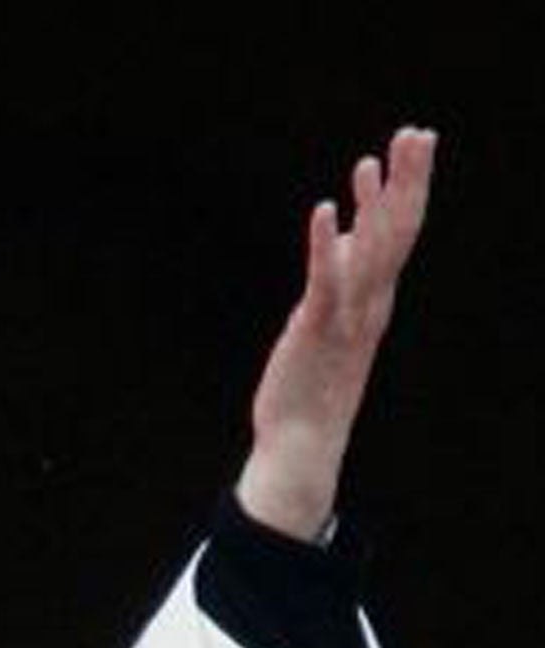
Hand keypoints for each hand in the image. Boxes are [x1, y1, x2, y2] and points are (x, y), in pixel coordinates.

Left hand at [235, 127, 436, 540]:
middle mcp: (371, 302)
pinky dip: (326, 244)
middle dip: (407, 181)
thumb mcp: (331, 317)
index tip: (415, 143)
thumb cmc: (314, 381)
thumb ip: (341, 275)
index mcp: (376, 298)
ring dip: (371, 204)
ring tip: (372, 160)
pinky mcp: (316, 329)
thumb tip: (345, 235)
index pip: (401, 232)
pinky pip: (325, 280)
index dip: (410, 186)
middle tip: (417, 133)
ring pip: (370, 251)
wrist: (304, 440)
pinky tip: (324, 210)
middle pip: (397, 232)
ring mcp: (347, 315)